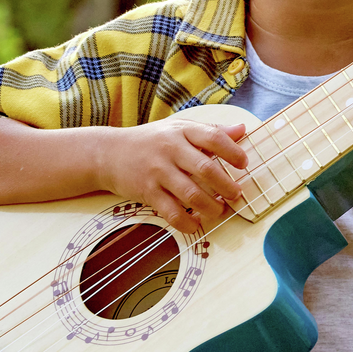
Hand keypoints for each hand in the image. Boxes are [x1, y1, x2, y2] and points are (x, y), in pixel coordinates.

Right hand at [96, 117, 247, 234]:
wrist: (108, 153)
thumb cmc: (151, 141)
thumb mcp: (179, 128)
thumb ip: (211, 130)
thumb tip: (242, 129)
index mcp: (181, 131)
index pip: (213, 138)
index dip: (233, 152)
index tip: (244, 164)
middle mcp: (170, 150)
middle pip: (206, 169)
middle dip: (227, 186)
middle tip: (236, 195)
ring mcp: (158, 172)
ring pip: (192, 195)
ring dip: (212, 207)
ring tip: (219, 210)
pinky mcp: (148, 193)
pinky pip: (173, 213)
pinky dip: (188, 223)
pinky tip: (197, 223)